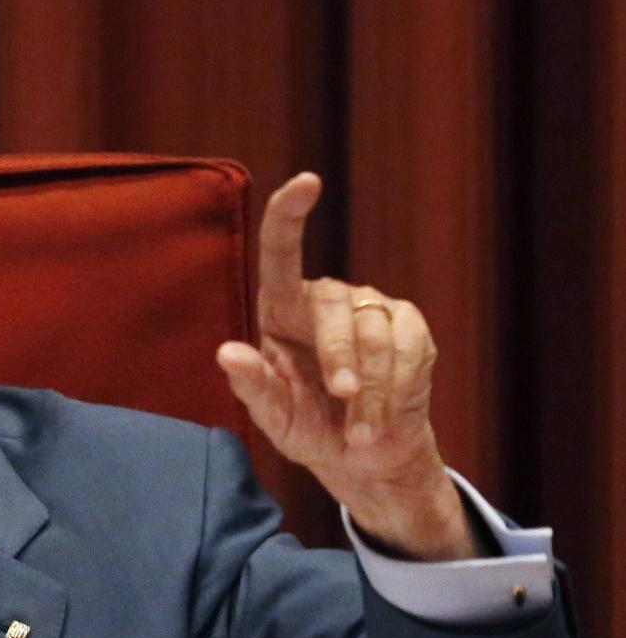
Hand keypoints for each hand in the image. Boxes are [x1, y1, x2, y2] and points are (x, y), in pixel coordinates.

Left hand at [215, 173, 478, 559]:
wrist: (364, 455)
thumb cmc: (308, 428)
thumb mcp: (275, 417)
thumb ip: (252, 386)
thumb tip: (226, 353)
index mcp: (281, 309)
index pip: (282, 251)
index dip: (290, 214)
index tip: (306, 182)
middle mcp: (326, 298)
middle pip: (334, 305)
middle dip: (339, 354)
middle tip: (342, 395)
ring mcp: (372, 308)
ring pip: (375, 332)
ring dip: (370, 389)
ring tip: (360, 431)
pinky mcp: (410, 327)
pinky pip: (408, 347)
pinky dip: (396, 389)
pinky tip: (382, 417)